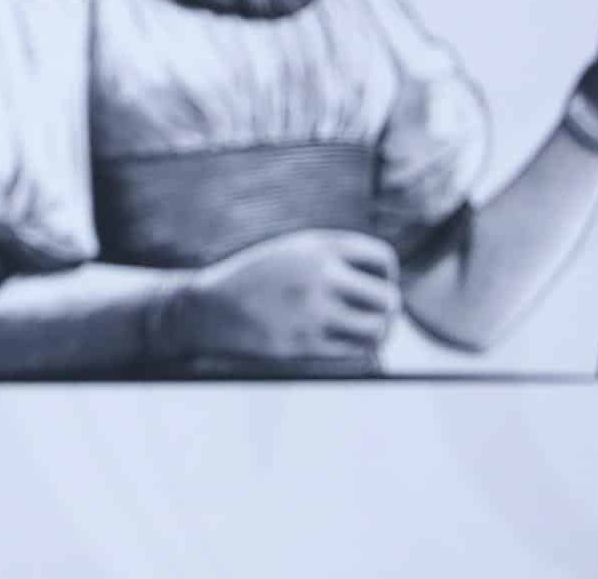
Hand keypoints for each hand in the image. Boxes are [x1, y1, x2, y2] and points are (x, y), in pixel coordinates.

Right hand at [164, 230, 400, 361]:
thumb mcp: (292, 252)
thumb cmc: (256, 280)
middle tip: (380, 316)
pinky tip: (347, 344)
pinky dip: (357, 350)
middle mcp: (318, 275)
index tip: (373, 284)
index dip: (386, 275)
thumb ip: (334, 258)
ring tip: (371, 333)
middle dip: (388, 309)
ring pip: (376, 329)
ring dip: (380, 333)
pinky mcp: (304, 343)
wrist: (208, 308)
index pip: (382, 259)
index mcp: (317, 246)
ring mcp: (312, 311)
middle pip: (387, 298)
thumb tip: (388, 282)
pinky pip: (353, 351)